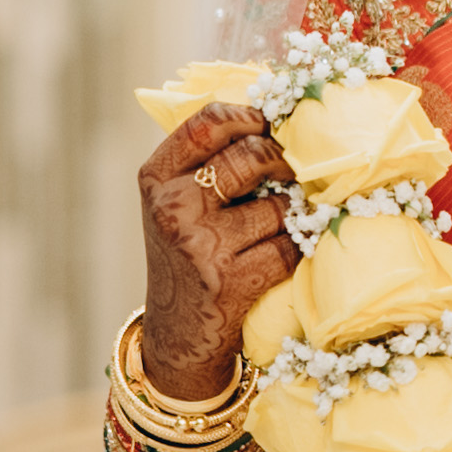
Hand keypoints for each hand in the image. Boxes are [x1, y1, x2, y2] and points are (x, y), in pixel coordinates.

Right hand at [139, 102, 295, 397]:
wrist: (176, 334)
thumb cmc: (187, 255)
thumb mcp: (176, 202)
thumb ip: (208, 160)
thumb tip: (275, 116)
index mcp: (156, 177)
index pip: (208, 121)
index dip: (250, 116)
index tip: (269, 126)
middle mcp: (172, 206)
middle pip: (252, 157)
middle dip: (283, 163)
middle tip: (292, 174)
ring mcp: (200, 244)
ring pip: (279, 206)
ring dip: (290, 216)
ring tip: (275, 228)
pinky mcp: (231, 281)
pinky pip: (288, 246)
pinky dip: (295, 250)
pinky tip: (279, 257)